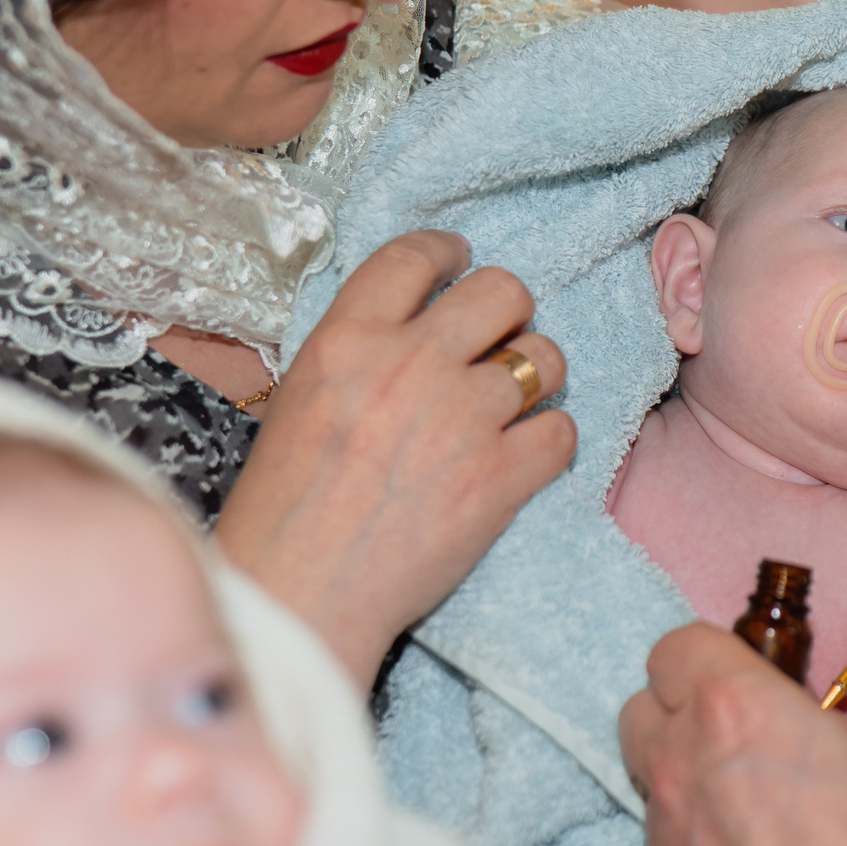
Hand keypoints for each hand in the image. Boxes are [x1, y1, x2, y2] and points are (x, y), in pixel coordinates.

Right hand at [214, 231, 572, 685]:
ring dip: (536, 376)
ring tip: (511, 402)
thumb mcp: (300, 399)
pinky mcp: (501, 478)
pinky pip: (562, 432)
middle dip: (510, 310)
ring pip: (545, 358)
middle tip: (498, 337)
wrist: (300, 593)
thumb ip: (358, 352)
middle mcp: (411, 365)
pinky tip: (522, 456)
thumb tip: (415, 326)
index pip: (415, 256)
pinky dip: (550, 443)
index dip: (448, 252)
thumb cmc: (284, 508)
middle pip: (503, 291)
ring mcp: (462, 420)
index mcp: (349, 340)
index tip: (460, 261)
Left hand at [620, 625, 846, 845]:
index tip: (734, 679)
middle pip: (639, 710)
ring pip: (652, 785)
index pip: (675, 648)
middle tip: (728, 742)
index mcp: (732, 707)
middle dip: (675, 716)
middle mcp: (680, 760)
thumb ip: (807, 731)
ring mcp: (663, 830)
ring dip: (686, 789)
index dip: (704, 659)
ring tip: (746, 823)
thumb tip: (789, 735)